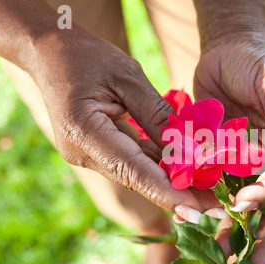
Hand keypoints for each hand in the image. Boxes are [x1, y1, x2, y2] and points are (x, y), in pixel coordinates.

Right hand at [29, 29, 221, 218]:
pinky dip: (157, 166)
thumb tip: (186, 149)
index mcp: (83, 132)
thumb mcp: (128, 78)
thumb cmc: (87, 56)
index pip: (131, 170)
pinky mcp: (95, 151)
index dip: (166, 192)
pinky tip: (185, 171)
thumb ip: (157, 114)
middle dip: (176, 193)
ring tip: (208, 191)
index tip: (196, 209)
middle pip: (136, 179)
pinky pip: (131, 162)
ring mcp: (87, 154)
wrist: (49, 52)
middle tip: (215, 205)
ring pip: (136, 174)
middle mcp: (82, 152)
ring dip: (170, 182)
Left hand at [193, 32, 264, 263]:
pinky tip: (197, 225)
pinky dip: (208, 206)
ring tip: (217, 258)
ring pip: (241, 203)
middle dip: (259, 237)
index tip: (244, 203)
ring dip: (230, 230)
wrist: (229, 47)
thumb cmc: (259, 60)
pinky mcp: (221, 156)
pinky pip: (216, 187)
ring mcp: (245, 160)